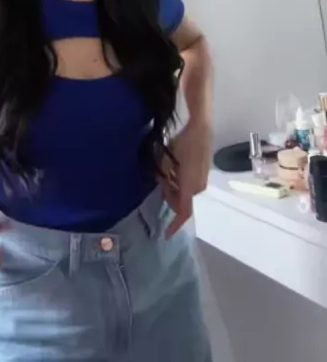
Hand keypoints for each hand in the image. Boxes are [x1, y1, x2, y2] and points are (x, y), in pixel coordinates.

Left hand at [159, 120, 212, 238]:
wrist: (201, 130)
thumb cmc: (183, 144)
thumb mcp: (167, 159)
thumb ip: (163, 176)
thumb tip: (162, 185)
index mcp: (189, 187)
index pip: (183, 212)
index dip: (175, 225)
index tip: (166, 234)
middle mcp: (198, 188)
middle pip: (181, 203)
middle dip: (170, 198)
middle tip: (161, 183)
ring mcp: (202, 182)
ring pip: (185, 194)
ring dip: (175, 189)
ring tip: (167, 172)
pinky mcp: (204, 175)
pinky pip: (190, 186)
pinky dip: (180, 183)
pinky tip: (175, 169)